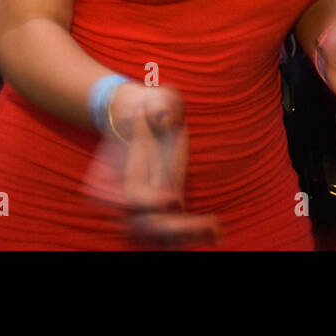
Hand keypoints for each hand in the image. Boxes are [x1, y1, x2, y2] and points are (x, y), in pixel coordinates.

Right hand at [87, 82, 220, 247]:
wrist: (143, 116)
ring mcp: (142, 205)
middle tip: (207, 224)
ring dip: (185, 237)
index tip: (175, 199)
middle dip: (175, 228)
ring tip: (215, 232)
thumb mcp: (158, 98)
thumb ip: (162, 105)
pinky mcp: (159, 209)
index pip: (131, 196)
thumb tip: (166, 121)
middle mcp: (126, 194)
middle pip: (146, 222)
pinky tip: (215, 235)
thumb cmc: (152, 106)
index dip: (150, 202)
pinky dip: (189, 237)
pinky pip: (168, 233)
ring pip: (158, 234)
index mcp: (120, 171)